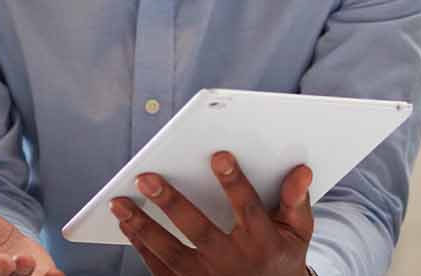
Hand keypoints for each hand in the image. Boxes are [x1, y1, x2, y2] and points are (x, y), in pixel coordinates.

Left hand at [110, 151, 313, 275]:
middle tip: (146, 178)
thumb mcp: (297, 234)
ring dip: (143, 227)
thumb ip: (296, 202)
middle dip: (172, 203)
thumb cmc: (281, 257)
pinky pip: (160, 268)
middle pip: (199, 231)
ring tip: (120, 203)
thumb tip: (300, 170)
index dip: (234, 182)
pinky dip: (141, 247)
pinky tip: (126, 224)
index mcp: (262, 242)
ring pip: (171, 252)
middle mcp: (232, 262)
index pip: (247, 209)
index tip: (218, 155)